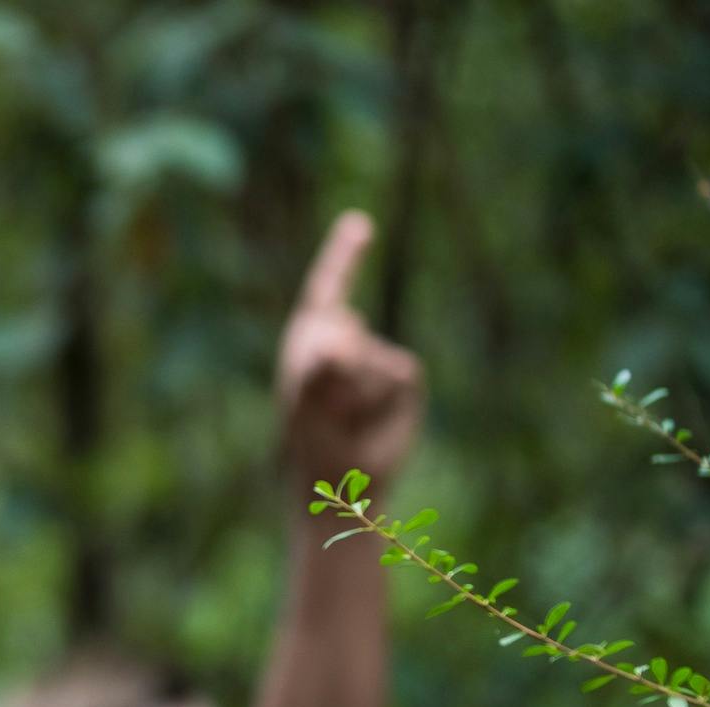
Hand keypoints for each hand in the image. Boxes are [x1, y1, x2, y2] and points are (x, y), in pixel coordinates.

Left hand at [277, 210, 423, 492]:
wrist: (342, 479)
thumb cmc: (311, 439)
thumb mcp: (303, 404)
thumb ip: (317, 367)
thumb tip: (347, 332)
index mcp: (313, 337)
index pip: (327, 288)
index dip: (343, 256)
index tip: (359, 224)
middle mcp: (349, 338)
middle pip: (342, 330)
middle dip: (330, 371)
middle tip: (321, 409)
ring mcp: (379, 355)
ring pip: (371, 357)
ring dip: (351, 395)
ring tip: (343, 417)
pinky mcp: (406, 375)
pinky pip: (397, 374)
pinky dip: (378, 401)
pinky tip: (369, 419)